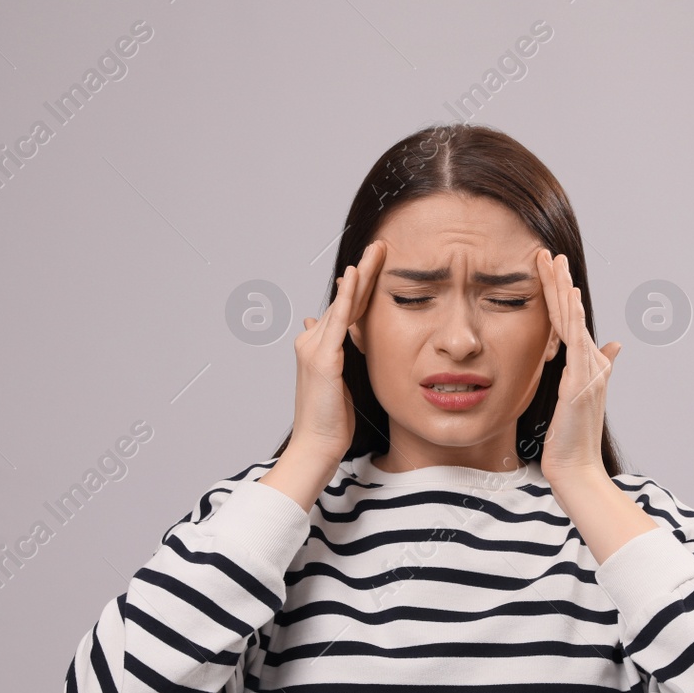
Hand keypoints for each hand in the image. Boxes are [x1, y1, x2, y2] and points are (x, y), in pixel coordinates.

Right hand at [288, 239, 386, 467]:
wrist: (316, 446)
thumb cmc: (330, 421)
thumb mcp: (336, 382)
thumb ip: (332, 353)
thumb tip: (320, 323)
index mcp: (319, 347)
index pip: (345, 310)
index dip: (360, 287)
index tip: (374, 265)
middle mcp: (313, 341)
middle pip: (345, 300)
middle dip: (363, 272)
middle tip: (380, 246)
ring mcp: (315, 347)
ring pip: (343, 303)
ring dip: (360, 274)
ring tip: (377, 251)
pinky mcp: (322, 358)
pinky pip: (338, 320)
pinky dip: (347, 296)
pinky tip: (355, 276)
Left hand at [534, 248, 620, 487]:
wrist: (576, 468)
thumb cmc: (570, 439)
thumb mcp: (578, 399)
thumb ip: (597, 370)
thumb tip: (615, 346)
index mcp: (586, 365)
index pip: (567, 323)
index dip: (558, 295)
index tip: (547, 269)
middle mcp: (592, 363)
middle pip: (571, 315)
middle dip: (559, 282)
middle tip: (548, 253)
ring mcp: (589, 370)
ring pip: (574, 321)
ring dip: (564, 289)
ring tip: (555, 262)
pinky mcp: (583, 380)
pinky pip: (576, 342)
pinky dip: (572, 318)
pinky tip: (568, 296)